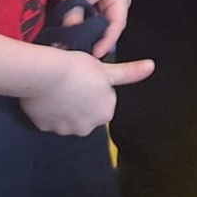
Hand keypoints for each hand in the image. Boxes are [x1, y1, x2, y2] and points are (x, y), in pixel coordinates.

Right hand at [20, 49, 153, 135]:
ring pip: (66, 118)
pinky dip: (48, 111)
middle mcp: (88, 127)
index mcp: (105, 112)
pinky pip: (49, 120)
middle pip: (86, 113)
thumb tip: (151, 66)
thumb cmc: (76, 69)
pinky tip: (47, 96)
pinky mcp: (45, 128)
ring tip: (58, 89)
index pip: (103, 102)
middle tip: (72, 84)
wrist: (45, 73)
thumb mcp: (107, 69)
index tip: (86, 79)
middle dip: (80, 102)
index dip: (95, 89)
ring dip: (64, 107)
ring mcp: (66, 130)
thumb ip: (129, 73)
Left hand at [50, 0, 130, 58]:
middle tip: (84, 53)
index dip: (107, 41)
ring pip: (101, 27)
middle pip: (111, 27)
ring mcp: (106, 2)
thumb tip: (69, 40)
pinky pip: (93, 23)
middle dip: (98, 40)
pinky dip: (84, 30)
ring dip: (90, 36)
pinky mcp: (94, 5)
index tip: (95, 53)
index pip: (117, 23)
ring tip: (77, 46)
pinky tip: (73, 36)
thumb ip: (74, 16)